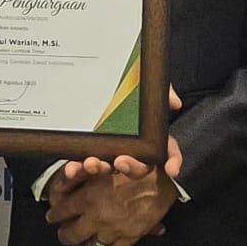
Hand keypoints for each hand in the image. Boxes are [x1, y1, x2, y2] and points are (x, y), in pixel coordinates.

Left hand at [46, 166, 179, 245]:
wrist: (166, 182)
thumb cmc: (138, 167)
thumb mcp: (108, 161)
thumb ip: (90, 168)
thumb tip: (71, 172)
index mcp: (89, 197)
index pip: (61, 212)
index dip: (54, 214)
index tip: (52, 216)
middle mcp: (97, 217)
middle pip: (70, 235)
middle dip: (64, 233)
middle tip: (63, 232)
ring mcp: (113, 231)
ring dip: (82, 244)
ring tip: (79, 242)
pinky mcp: (128, 239)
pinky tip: (103, 243)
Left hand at [53, 86, 184, 184]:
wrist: (89, 76)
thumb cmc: (125, 83)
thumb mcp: (144, 82)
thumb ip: (161, 90)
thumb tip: (174, 103)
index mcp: (148, 134)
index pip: (167, 151)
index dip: (173, 161)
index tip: (171, 170)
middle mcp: (130, 146)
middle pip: (139, 166)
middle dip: (132, 167)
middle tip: (121, 161)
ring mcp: (108, 150)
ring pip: (109, 168)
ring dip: (102, 168)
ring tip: (91, 163)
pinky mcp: (86, 150)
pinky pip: (83, 165)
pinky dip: (77, 169)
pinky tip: (72, 168)